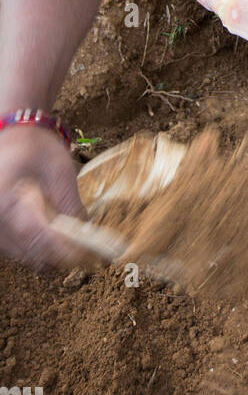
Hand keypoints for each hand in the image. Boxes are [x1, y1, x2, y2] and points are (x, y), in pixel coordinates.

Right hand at [0, 125, 89, 269]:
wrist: (13, 137)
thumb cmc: (35, 148)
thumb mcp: (59, 169)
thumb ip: (70, 202)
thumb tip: (86, 234)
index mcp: (6, 199)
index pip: (37, 235)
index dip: (64, 249)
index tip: (90, 255)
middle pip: (30, 252)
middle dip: (62, 257)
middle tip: (92, 255)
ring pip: (24, 256)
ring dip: (50, 257)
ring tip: (78, 248)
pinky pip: (18, 251)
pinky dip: (38, 251)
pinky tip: (58, 243)